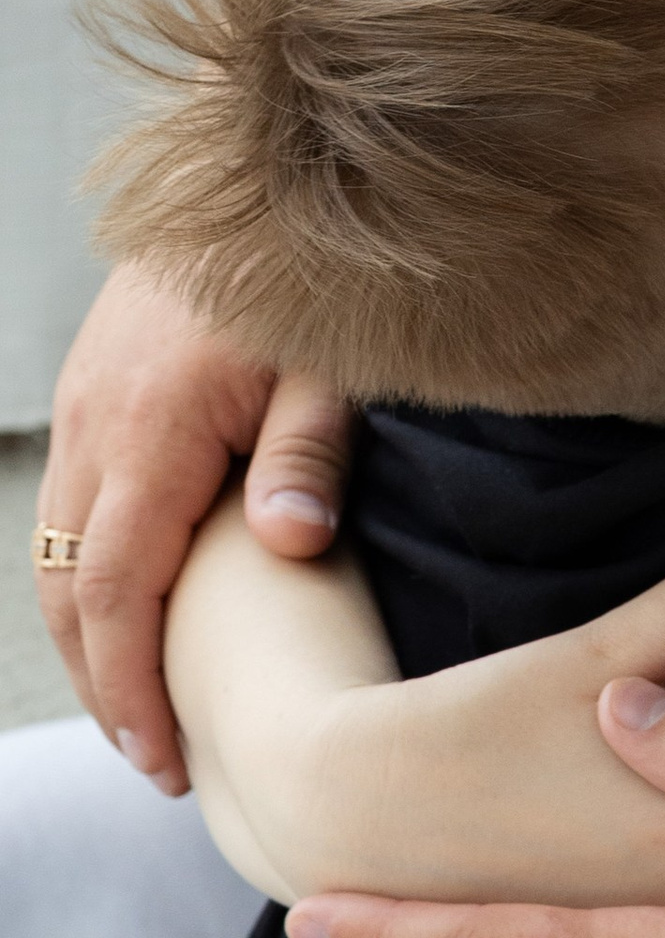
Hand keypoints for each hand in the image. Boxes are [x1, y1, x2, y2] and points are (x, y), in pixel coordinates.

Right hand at [39, 262, 351, 786]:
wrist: (256, 175)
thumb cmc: (307, 272)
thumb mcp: (332, 362)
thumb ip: (309, 453)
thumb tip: (289, 544)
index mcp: (151, 432)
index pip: (116, 593)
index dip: (131, 688)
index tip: (164, 759)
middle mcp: (94, 426)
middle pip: (70, 591)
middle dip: (105, 685)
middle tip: (161, 762)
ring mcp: (82, 408)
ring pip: (57, 554)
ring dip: (91, 639)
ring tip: (145, 711)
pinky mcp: (92, 394)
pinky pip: (71, 509)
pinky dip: (91, 579)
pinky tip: (140, 614)